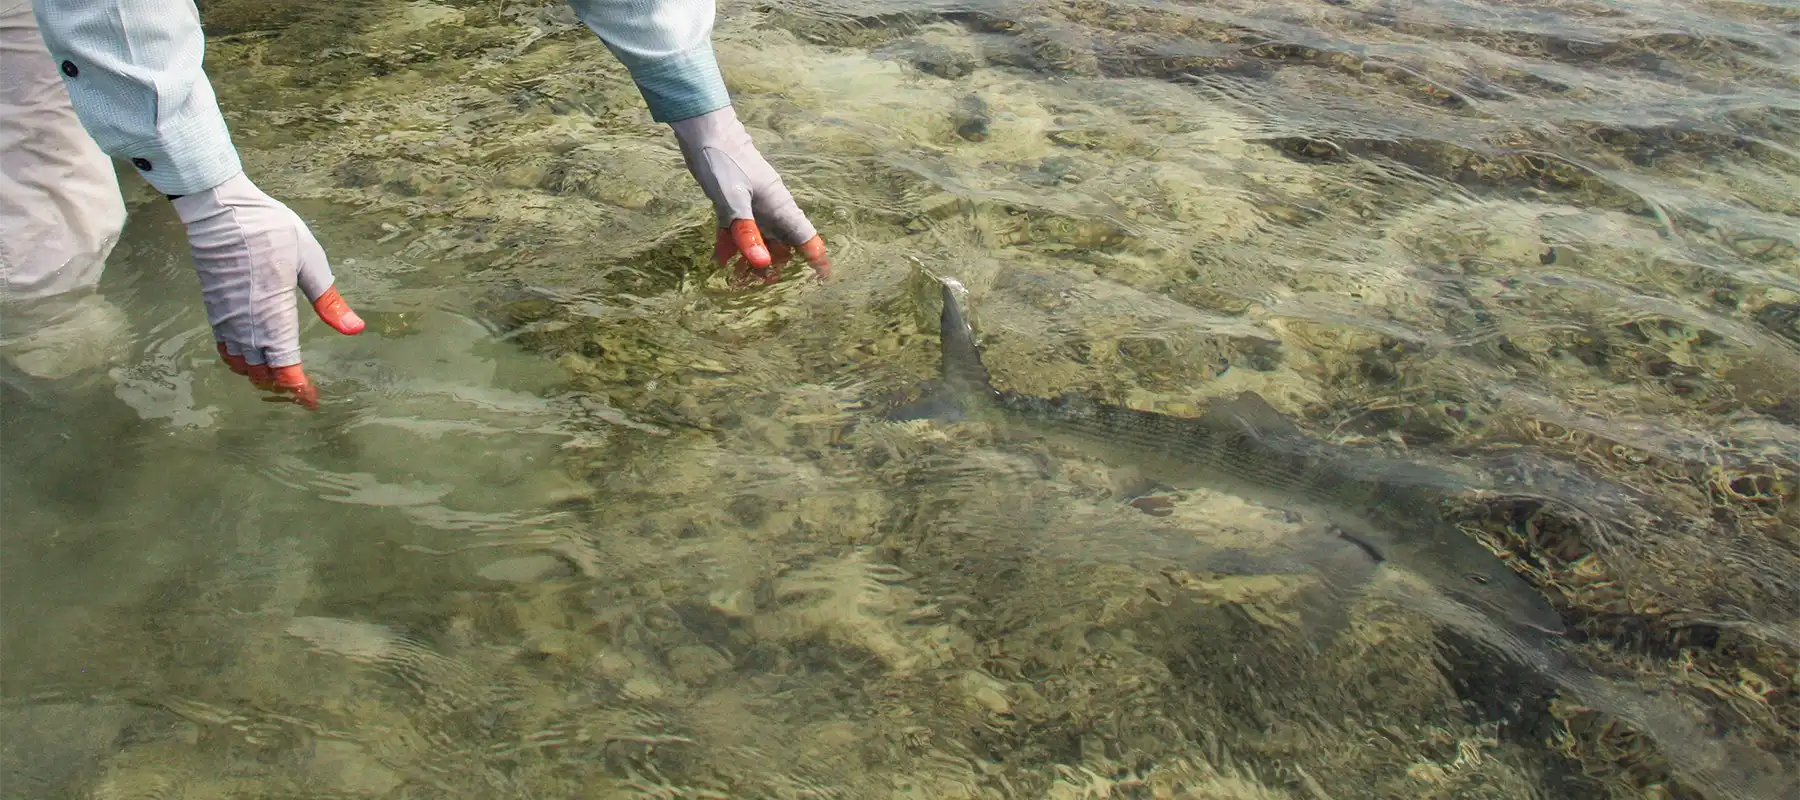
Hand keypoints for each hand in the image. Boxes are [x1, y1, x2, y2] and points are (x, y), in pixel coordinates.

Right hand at [171, 172, 364, 408]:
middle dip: (280, 385)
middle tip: (301, 389)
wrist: (220, 211)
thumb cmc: (270, 231)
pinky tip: (253, 354)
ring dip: (259, 374)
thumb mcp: (310, 262)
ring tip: (280, 376)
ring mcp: (226, 317)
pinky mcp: (213, 308)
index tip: (311, 400)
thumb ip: (329, 301)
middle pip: (260, 371)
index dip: (298, 388)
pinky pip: (224, 347)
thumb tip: (355, 329)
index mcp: (274, 314)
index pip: (285, 366)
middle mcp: (246, 323)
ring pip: (240, 363)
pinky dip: (239, 359)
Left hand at [670, 105, 830, 285]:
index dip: (815, 258)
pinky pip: (737, 229)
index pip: (805, 236)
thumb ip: (747, 232)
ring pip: (757, 238)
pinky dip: (731, 243)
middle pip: (780, 243)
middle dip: (773, 265)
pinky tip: (720, 259)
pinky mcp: (733, 202)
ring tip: (737, 280)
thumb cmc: (724, 162)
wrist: (704, 131)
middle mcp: (770, 208)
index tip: (821, 279)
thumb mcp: (733, 200)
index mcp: (779, 206)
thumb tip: (762, 263)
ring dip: (750, 258)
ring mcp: (752, 205)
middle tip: (759, 285)